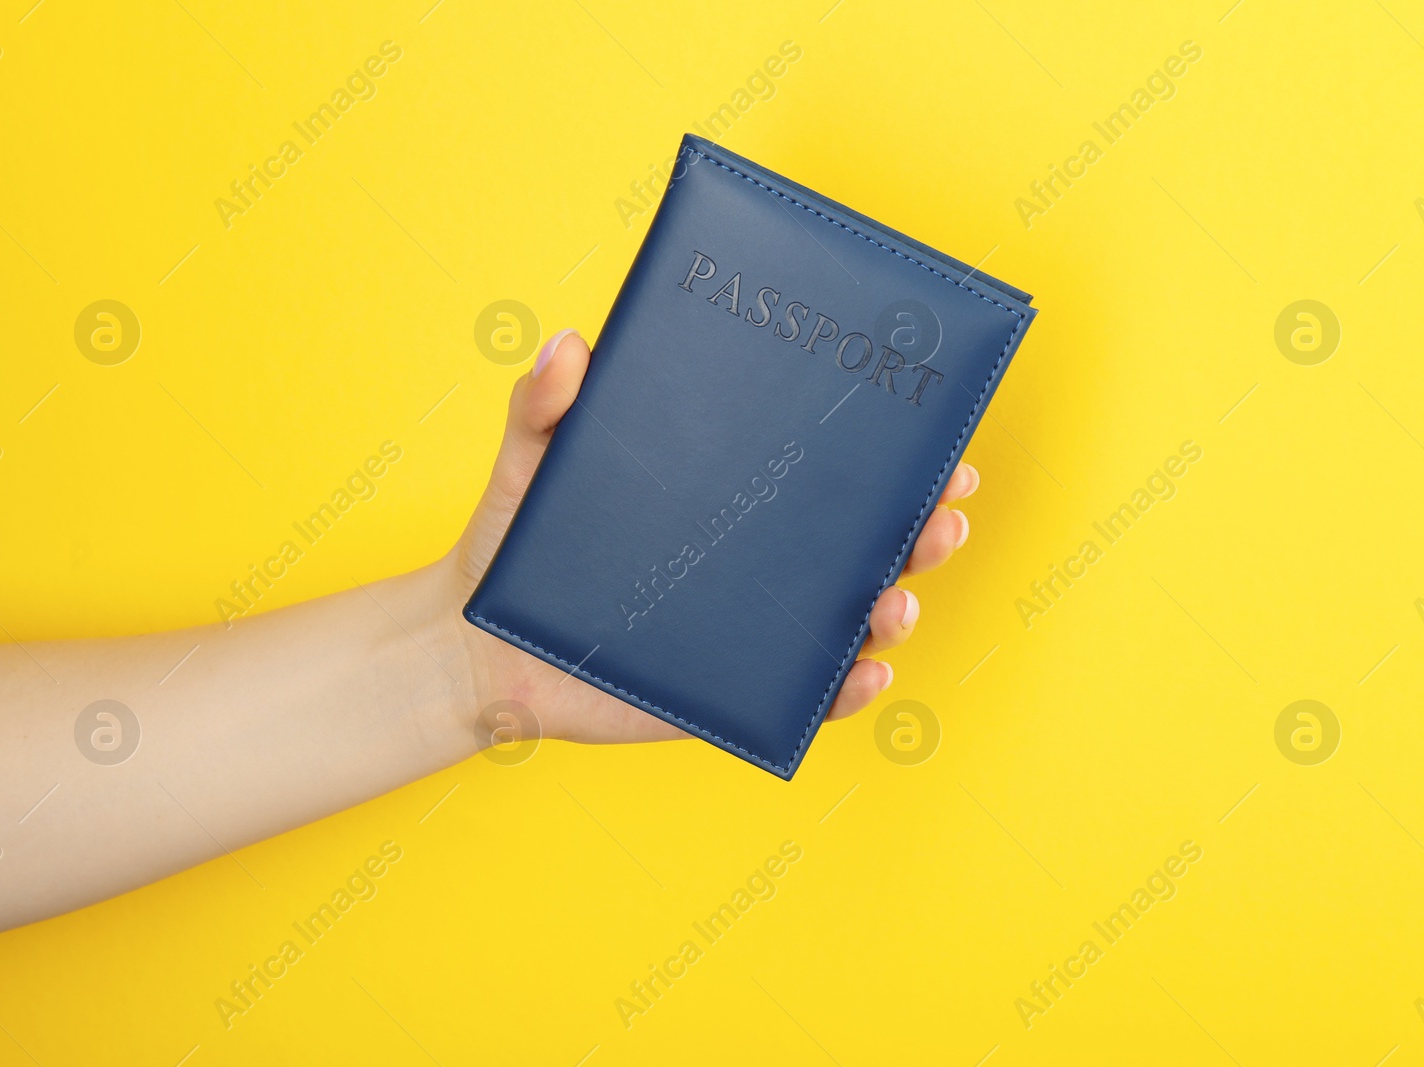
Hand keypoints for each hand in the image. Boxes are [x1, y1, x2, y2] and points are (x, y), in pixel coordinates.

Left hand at [436, 329, 978, 746]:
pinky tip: (865, 673)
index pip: (829, 474)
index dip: (892, 458)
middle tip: (943, 512)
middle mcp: (758, 562)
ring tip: (895, 599)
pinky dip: (847, 691)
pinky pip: (806, 698)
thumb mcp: (529, 464)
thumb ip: (542, 406)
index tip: (938, 441)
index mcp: (733, 497)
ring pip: (851, 620)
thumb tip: (569, 346)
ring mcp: (752, 630)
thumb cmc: (516, 545)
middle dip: (923, 529)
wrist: (480, 644)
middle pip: (865, 544)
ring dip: (897, 607)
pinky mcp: (732, 693)